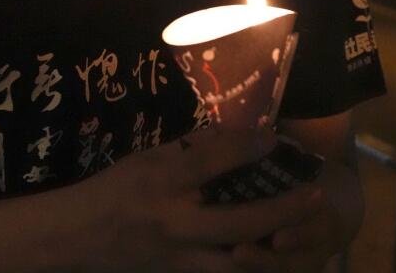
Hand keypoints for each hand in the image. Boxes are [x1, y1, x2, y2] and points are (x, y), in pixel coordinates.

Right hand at [83, 127, 325, 271]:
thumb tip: (233, 137)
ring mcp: (180, 258)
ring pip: (242, 263)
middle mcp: (175, 224)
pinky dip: (252, 266)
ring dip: (278, 249)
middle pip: (241, 222)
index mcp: (161, 184)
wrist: (78, 237)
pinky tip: (273, 255)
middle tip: (317, 194)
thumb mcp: (145, 159)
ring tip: (307, 233)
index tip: (275, 138)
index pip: (210, 163)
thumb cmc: (111, 189)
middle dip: (285, 210)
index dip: (246, 147)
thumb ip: (189, 152)